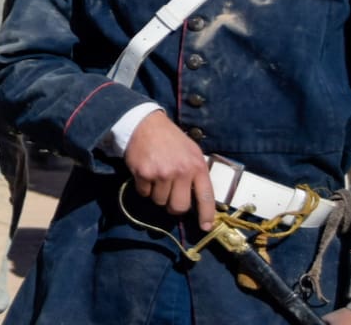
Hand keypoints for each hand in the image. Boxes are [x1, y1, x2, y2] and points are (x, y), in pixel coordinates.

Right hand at [123, 110, 215, 230]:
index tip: (205, 227)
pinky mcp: (144, 173)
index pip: (206, 197)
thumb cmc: (171, 139)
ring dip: (157, 194)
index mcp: (197, 166)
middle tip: (169, 197)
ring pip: (159, 201)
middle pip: (179, 207)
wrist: (145, 123)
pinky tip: (146, 173)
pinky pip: (144, 193)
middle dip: (173, 207)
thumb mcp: (191, 152)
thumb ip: (196, 173)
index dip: (206, 215)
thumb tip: (197, 200)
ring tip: (156, 177)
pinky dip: (143, 187)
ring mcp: (162, 173)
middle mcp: (181, 171)